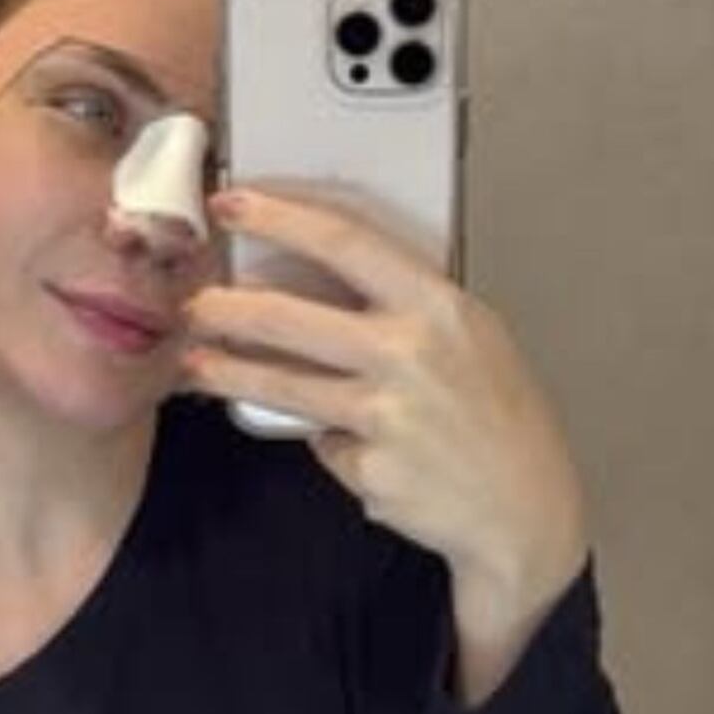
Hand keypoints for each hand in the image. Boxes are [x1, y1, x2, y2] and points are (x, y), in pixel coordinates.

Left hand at [183, 187, 589, 701]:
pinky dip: (323, 440)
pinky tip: (350, 445)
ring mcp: (386, 414)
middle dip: (224, 309)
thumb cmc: (493, 412)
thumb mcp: (468, 336)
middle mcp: (410, 354)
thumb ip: (402, 305)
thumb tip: (309, 275)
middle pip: (289, 318)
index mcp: (437, 306)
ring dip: (226, 373)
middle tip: (190, 304)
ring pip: (280, 386)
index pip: (346, 242)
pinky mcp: (368, 467)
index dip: (279, 218)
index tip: (230, 204)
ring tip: (195, 365)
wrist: (523, 509)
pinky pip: (320, 442)